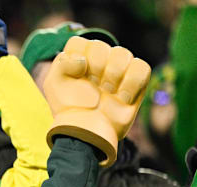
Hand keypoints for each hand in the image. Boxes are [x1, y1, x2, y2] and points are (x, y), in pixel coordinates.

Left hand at [44, 36, 150, 166]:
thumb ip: (62, 65)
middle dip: (96, 67)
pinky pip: (142, 67)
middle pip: (101, 46)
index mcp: (77, 58)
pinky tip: (122, 98)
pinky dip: (133, 81)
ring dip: (114, 73)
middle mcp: (98, 61)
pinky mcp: (135, 82)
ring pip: (123, 53)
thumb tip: (82, 60)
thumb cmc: (69, 109)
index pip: (79, 43)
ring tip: (108, 92)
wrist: (86, 133)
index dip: (77, 58)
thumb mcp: (54, 85)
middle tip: (94, 86)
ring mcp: (117, 70)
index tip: (77, 76)